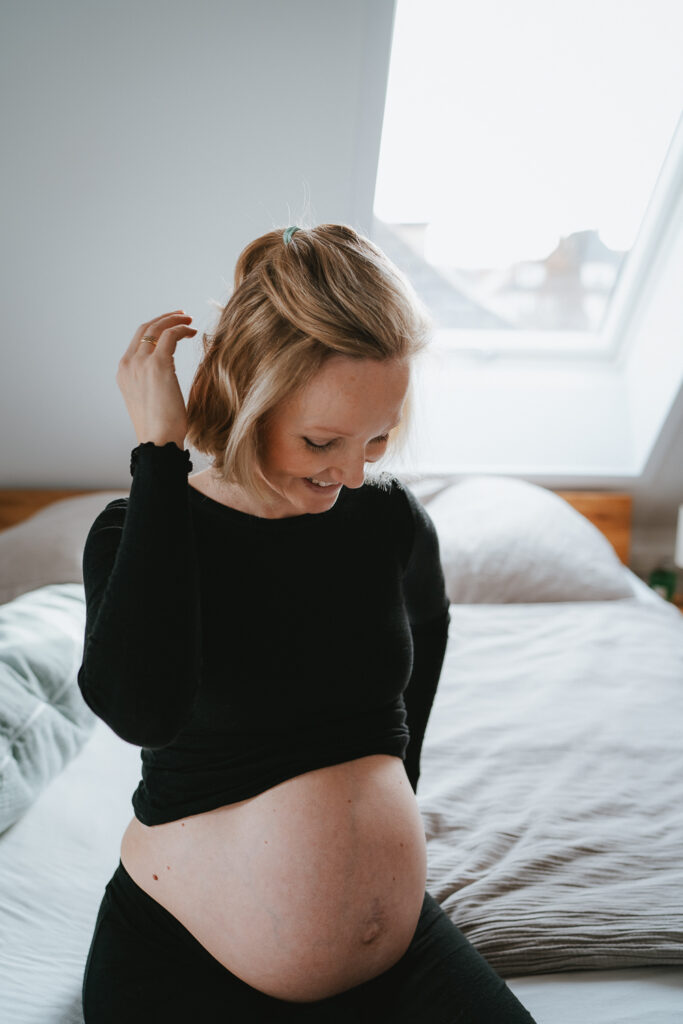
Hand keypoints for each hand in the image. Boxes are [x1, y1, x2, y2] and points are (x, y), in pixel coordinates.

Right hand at [117, 309, 197, 448]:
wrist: (158, 441)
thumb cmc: (159, 428)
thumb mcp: (149, 400)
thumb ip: (151, 382)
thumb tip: (167, 372)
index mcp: (124, 372)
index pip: (137, 341)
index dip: (154, 329)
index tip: (170, 326)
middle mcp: (128, 364)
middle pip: (144, 328)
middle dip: (164, 318)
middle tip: (181, 315)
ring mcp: (140, 363)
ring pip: (156, 328)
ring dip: (174, 320)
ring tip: (188, 320)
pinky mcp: (158, 365)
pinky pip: (170, 336)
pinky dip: (181, 329)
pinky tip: (193, 332)